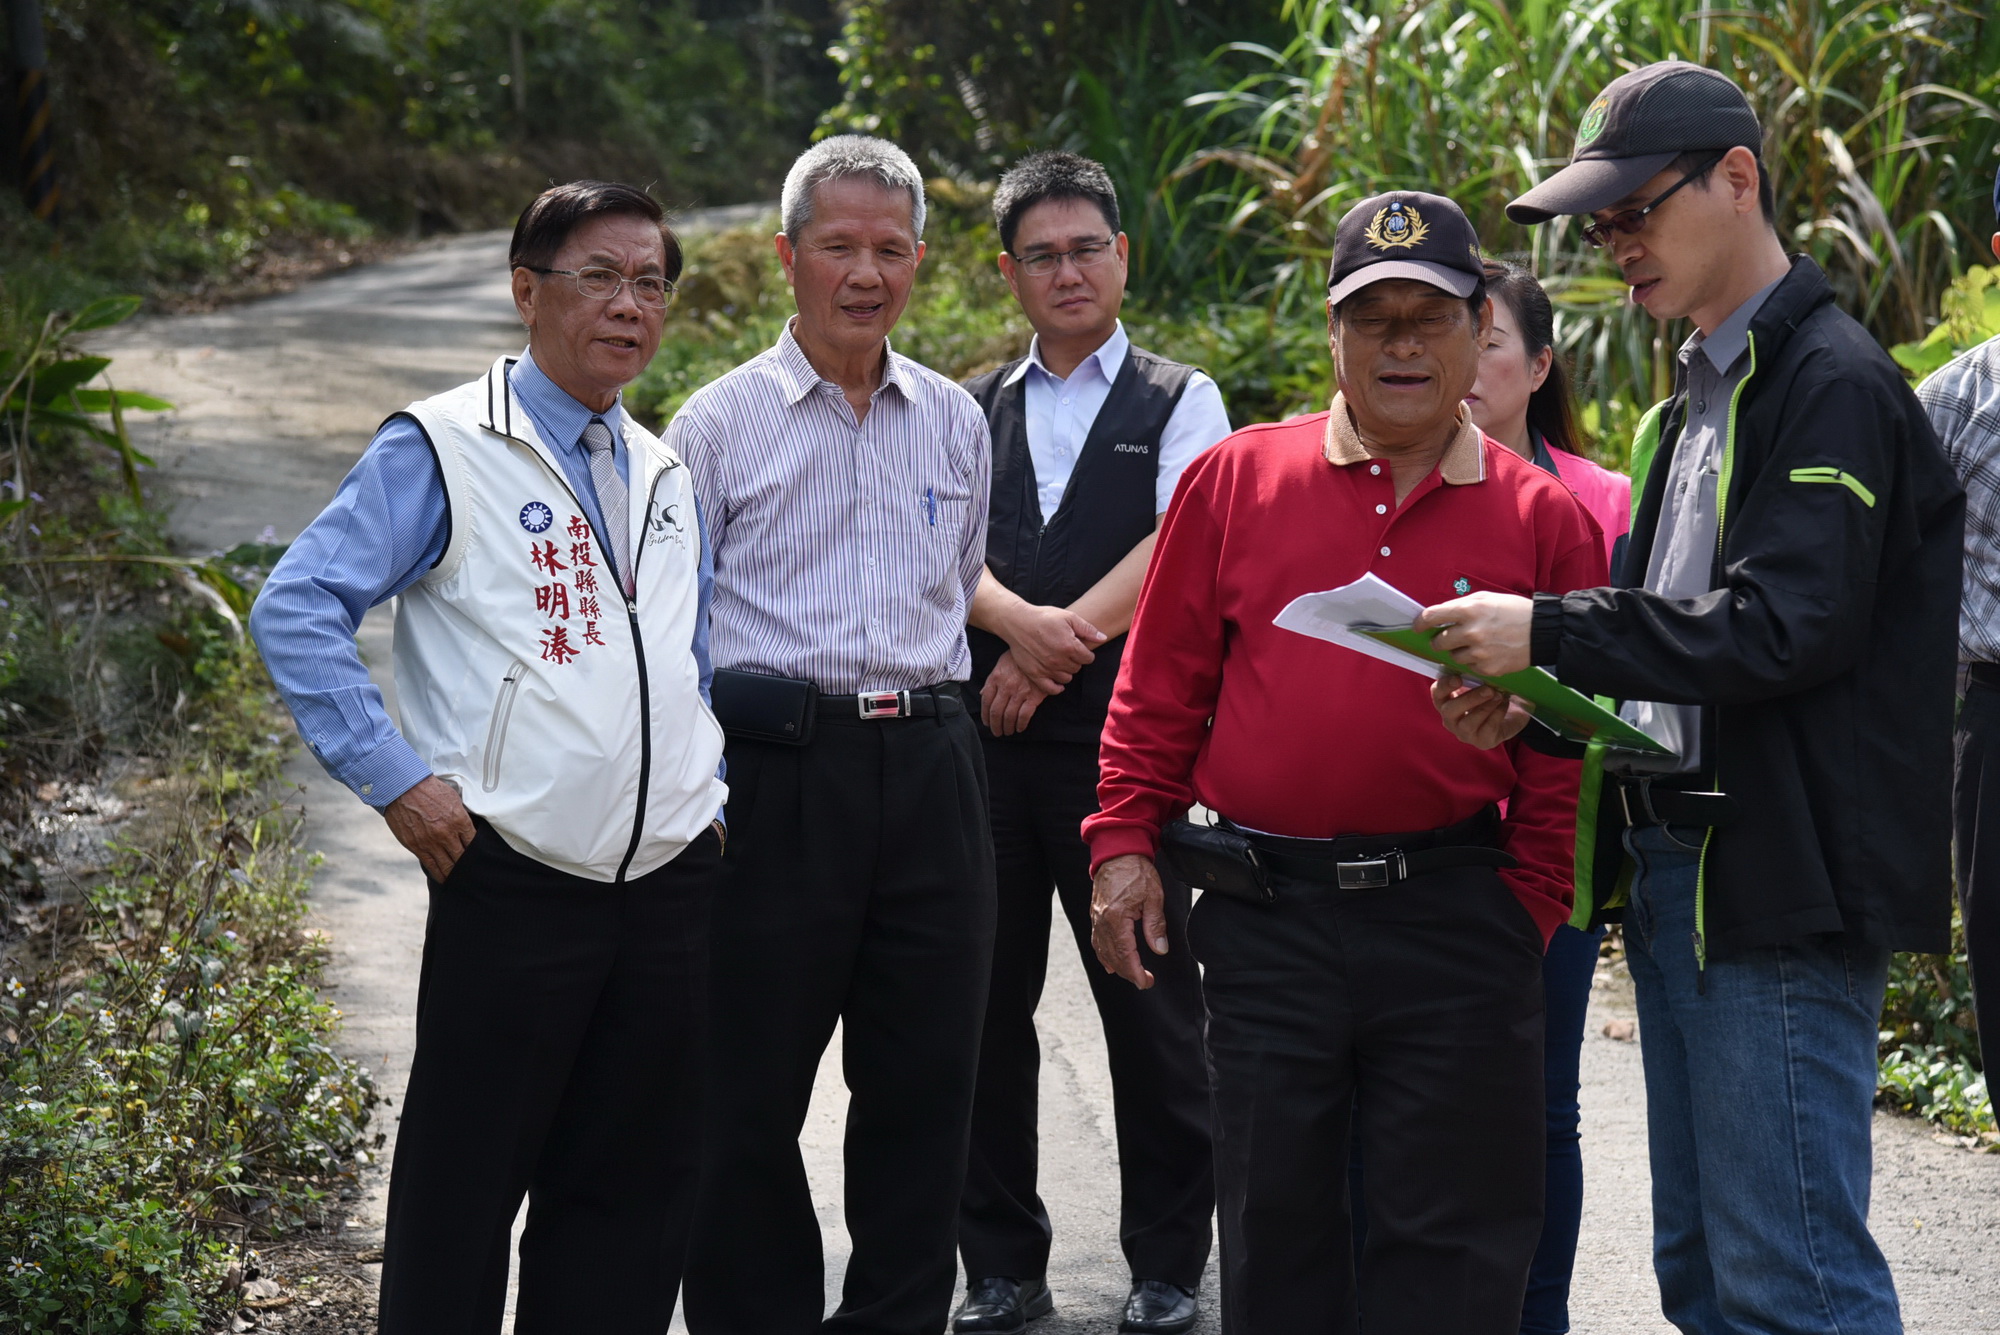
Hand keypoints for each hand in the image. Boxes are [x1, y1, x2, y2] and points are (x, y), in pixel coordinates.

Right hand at [383, 775, 476, 882]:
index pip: (473, 844)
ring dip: (453, 874)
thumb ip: (461, 816)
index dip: (476, 852)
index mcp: (459, 820)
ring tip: (458, 879)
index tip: (478, 858)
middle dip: (467, 866)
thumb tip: (469, 828)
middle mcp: (447, 834)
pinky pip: (430, 865)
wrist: (403, 788)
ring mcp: (430, 842)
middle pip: (462, 858)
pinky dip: (438, 873)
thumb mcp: (453, 799)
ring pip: (447, 866)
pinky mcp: (416, 847)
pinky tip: (443, 878)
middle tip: (471, 872)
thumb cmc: (429, 789)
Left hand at [980, 651, 1047, 736]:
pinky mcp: (1034, 696)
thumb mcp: (1002, 664)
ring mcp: (1020, 692)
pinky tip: (1020, 728)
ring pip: (1009, 716)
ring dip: (1007, 727)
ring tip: (1008, 732)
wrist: (1041, 652)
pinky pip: (1024, 715)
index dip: (985, 715)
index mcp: (996, 678)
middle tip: (997, 732)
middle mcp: (1006, 687)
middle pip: (996, 712)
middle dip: (995, 725)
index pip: (986, 701)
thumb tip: (982, 693)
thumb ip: (992, 680)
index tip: (987, 723)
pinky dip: (1021, 724)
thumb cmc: (1020, 658)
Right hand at [1002, 603, 1106, 692]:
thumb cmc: (1044, 617)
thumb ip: (1087, 629)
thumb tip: (1103, 638)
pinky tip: (1058, 681)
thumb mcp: (1068, 617)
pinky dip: (1056, 687)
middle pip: (1078, 668)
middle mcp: (1059, 660)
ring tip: (1060, 661)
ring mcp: (1047, 669)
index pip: (1088, 658)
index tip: (1079, 647)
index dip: (1086, 652)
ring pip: (1067, 678)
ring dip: (1066, 671)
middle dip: (1076, 660)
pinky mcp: (1035, 674)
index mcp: (1070, 646)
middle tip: (1067, 652)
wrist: (1018, 622)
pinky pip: (1051, 689)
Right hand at [1090, 854, 1168, 989]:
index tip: (1146, 982)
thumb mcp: (1153, 897)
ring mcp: (1096, 918)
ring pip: (1103, 951)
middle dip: (1128, 973)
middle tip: (1145, 981)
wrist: (1118, 852)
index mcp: (1116, 918)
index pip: (1125, 955)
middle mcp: (1102, 921)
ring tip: (1131, 974)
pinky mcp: (1095, 914)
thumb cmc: (1137, 871)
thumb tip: (1160, 950)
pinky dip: (1103, 955)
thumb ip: (1155, 925)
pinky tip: (1110, 963)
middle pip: (1113, 957)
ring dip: (1116, 966)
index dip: (1135, 972)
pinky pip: (1096, 941)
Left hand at [1414, 592, 1534, 677]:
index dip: (1421, 623)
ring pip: (1453, 657)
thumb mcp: (1486, 598)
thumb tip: (1438, 616)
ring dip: (1459, 652)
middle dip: (1441, 640)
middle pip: (1439, 642)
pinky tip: (1489, 653)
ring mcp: (1479, 652)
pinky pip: (1470, 667)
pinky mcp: (1487, 668)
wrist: (1543, 631)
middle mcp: (1471, 632)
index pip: (1431, 617)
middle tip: (1449, 638)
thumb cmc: (1514, 611)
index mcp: (1469, 610)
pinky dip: (1475, 662)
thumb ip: (1460, 607)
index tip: (1418, 627)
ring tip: (1477, 644)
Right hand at [1432, 672, 1534, 748]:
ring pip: (1467, 723)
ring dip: (1484, 707)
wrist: (1511, 715)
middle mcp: (1451, 720)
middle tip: (1488, 689)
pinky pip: (1486, 729)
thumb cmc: (1490, 697)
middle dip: (1469, 699)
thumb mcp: (1480, 684)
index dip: (1444, 686)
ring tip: (1499, 696)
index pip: (1437, 694)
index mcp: (1446, 702)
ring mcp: (1464, 733)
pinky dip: (1496, 714)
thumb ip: (1472, 677)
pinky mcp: (1481, 742)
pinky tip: (1504, 704)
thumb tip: (1475, 665)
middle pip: (1450, 711)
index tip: (1458, 679)